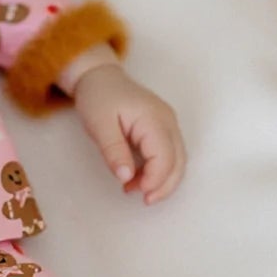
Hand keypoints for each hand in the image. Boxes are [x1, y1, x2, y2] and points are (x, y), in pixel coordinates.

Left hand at [69, 64, 185, 205]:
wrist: (99, 76)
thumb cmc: (98, 97)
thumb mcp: (99, 125)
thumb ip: (113, 151)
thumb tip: (126, 177)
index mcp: (154, 119)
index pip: (165, 157)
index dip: (155, 179)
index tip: (134, 190)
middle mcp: (168, 121)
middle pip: (179, 161)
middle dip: (165, 185)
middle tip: (144, 200)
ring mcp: (169, 123)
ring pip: (178, 159)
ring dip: (162, 179)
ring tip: (134, 189)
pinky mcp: (163, 127)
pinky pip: (169, 153)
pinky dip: (159, 169)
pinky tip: (138, 177)